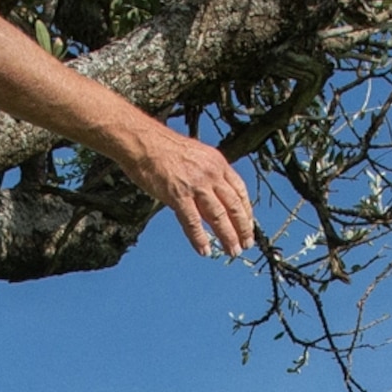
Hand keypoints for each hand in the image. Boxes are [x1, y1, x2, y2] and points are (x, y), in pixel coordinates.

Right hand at [125, 125, 256, 257]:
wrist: (143, 141)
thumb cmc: (164, 148)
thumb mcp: (197, 156)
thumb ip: (208, 175)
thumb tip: (213, 196)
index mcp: (217, 163)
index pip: (240, 192)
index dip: (246, 212)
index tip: (248, 227)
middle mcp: (211, 174)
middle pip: (233, 206)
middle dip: (242, 228)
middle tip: (246, 244)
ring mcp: (195, 185)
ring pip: (218, 216)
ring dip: (227, 236)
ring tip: (232, 251)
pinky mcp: (178, 195)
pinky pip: (192, 221)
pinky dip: (200, 238)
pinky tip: (205, 250)